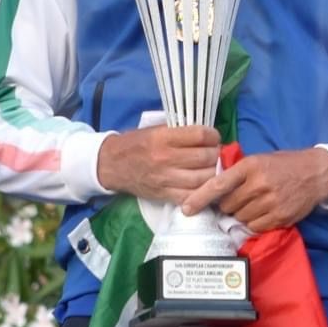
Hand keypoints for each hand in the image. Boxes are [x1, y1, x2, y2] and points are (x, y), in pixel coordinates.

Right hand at [96, 124, 220, 202]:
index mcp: (163, 137)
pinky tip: (204, 185)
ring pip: (203, 179)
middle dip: (215, 154)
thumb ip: (180, 131)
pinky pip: (191, 196)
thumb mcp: (155, 129)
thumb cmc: (135, 143)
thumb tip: (207, 134)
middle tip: (215, 152)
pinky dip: (202, 192)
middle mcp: (165, 158)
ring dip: (213, 173)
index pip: (200, 135)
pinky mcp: (164, 195)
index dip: (213, 135)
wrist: (112, 164)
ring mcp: (165, 179)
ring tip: (211, 168)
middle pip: (205, 157)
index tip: (213, 137)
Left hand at [180, 149, 327, 232]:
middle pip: (227, 205)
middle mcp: (258, 184)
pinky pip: (255, 226)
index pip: (218, 184)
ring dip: (241, 213)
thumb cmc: (282, 165)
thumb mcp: (258, 160)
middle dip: (227, 205)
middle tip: (238, 198)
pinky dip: (254, 222)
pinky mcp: (279, 216)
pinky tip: (263, 211)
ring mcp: (270, 202)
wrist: (315, 173)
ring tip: (254, 203)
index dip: (199, 198)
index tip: (186, 209)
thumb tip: (213, 190)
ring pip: (240, 217)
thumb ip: (237, 173)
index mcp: (250, 166)